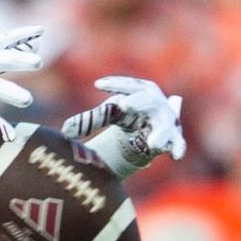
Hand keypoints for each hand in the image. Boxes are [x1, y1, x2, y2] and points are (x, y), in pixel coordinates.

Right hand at [0, 26, 42, 140]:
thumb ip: (3, 54)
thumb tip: (35, 44)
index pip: (3, 40)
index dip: (21, 34)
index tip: (41, 31)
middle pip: (0, 59)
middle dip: (18, 60)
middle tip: (38, 61)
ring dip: (10, 93)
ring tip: (28, 100)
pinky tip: (10, 135)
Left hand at [63, 76, 185, 166]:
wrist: (150, 128)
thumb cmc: (128, 115)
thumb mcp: (110, 114)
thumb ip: (89, 120)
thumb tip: (64, 132)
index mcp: (141, 90)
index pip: (128, 84)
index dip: (115, 84)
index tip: (97, 85)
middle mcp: (156, 102)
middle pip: (148, 100)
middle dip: (137, 102)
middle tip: (124, 105)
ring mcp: (166, 120)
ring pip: (165, 124)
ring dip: (160, 133)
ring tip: (153, 143)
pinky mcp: (172, 137)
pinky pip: (176, 142)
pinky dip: (176, 147)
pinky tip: (175, 156)